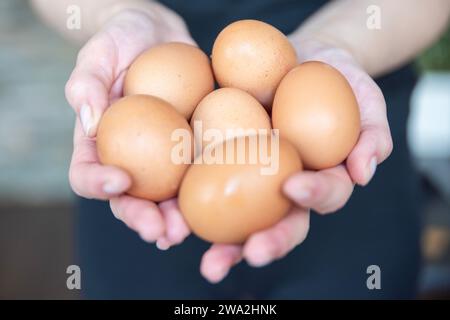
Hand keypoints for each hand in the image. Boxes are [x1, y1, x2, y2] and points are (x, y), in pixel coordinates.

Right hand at [66, 8, 193, 244]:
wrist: (159, 35)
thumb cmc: (121, 40)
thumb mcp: (98, 53)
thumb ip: (87, 84)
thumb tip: (90, 122)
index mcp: (96, 144)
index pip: (86, 173)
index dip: (98, 184)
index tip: (120, 181)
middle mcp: (128, 158)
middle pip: (127, 200)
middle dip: (142, 219)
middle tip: (160, 232)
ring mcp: (159, 158)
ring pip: (162, 198)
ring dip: (174, 219)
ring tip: (187, 231)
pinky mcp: (189, 150)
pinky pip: (195, 172)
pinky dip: (204, 189)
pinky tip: (219, 197)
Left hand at [199, 38, 392, 282]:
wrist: (302, 59)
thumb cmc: (341, 81)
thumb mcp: (366, 98)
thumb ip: (372, 133)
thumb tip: (364, 172)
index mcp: (320, 177)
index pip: (322, 196)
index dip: (313, 197)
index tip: (295, 186)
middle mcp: (284, 187)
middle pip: (279, 223)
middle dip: (267, 242)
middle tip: (252, 253)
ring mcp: (253, 177)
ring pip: (241, 219)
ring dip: (226, 244)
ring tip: (210, 264)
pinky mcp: (223, 161)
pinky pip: (208, 183)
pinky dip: (193, 206)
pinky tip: (176, 219)